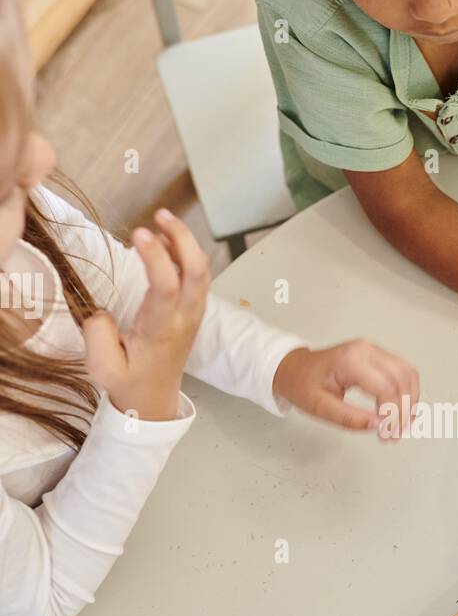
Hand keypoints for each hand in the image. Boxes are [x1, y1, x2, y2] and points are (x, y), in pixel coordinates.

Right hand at [83, 210, 208, 420]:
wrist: (152, 400)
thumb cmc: (127, 382)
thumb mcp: (102, 369)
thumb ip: (98, 337)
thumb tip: (102, 312)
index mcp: (162, 331)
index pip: (167, 287)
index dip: (156, 257)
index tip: (140, 233)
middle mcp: (183, 319)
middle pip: (197, 272)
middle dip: (183, 239)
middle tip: (160, 215)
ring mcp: (193, 314)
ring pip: (201, 271)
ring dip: (186, 242)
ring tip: (162, 219)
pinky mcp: (193, 311)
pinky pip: (198, 277)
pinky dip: (188, 253)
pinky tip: (170, 239)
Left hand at [274, 339, 419, 435]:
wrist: (295, 368)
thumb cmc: (302, 383)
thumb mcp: (319, 407)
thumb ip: (349, 418)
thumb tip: (377, 426)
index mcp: (351, 360)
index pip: (386, 388)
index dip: (392, 416)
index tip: (386, 435)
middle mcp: (366, 350)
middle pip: (402, 380)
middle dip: (403, 412)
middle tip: (394, 435)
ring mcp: (374, 350)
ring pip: (408, 374)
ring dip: (410, 402)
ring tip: (401, 426)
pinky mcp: (378, 356)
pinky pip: (403, 372)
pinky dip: (407, 393)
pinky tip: (402, 411)